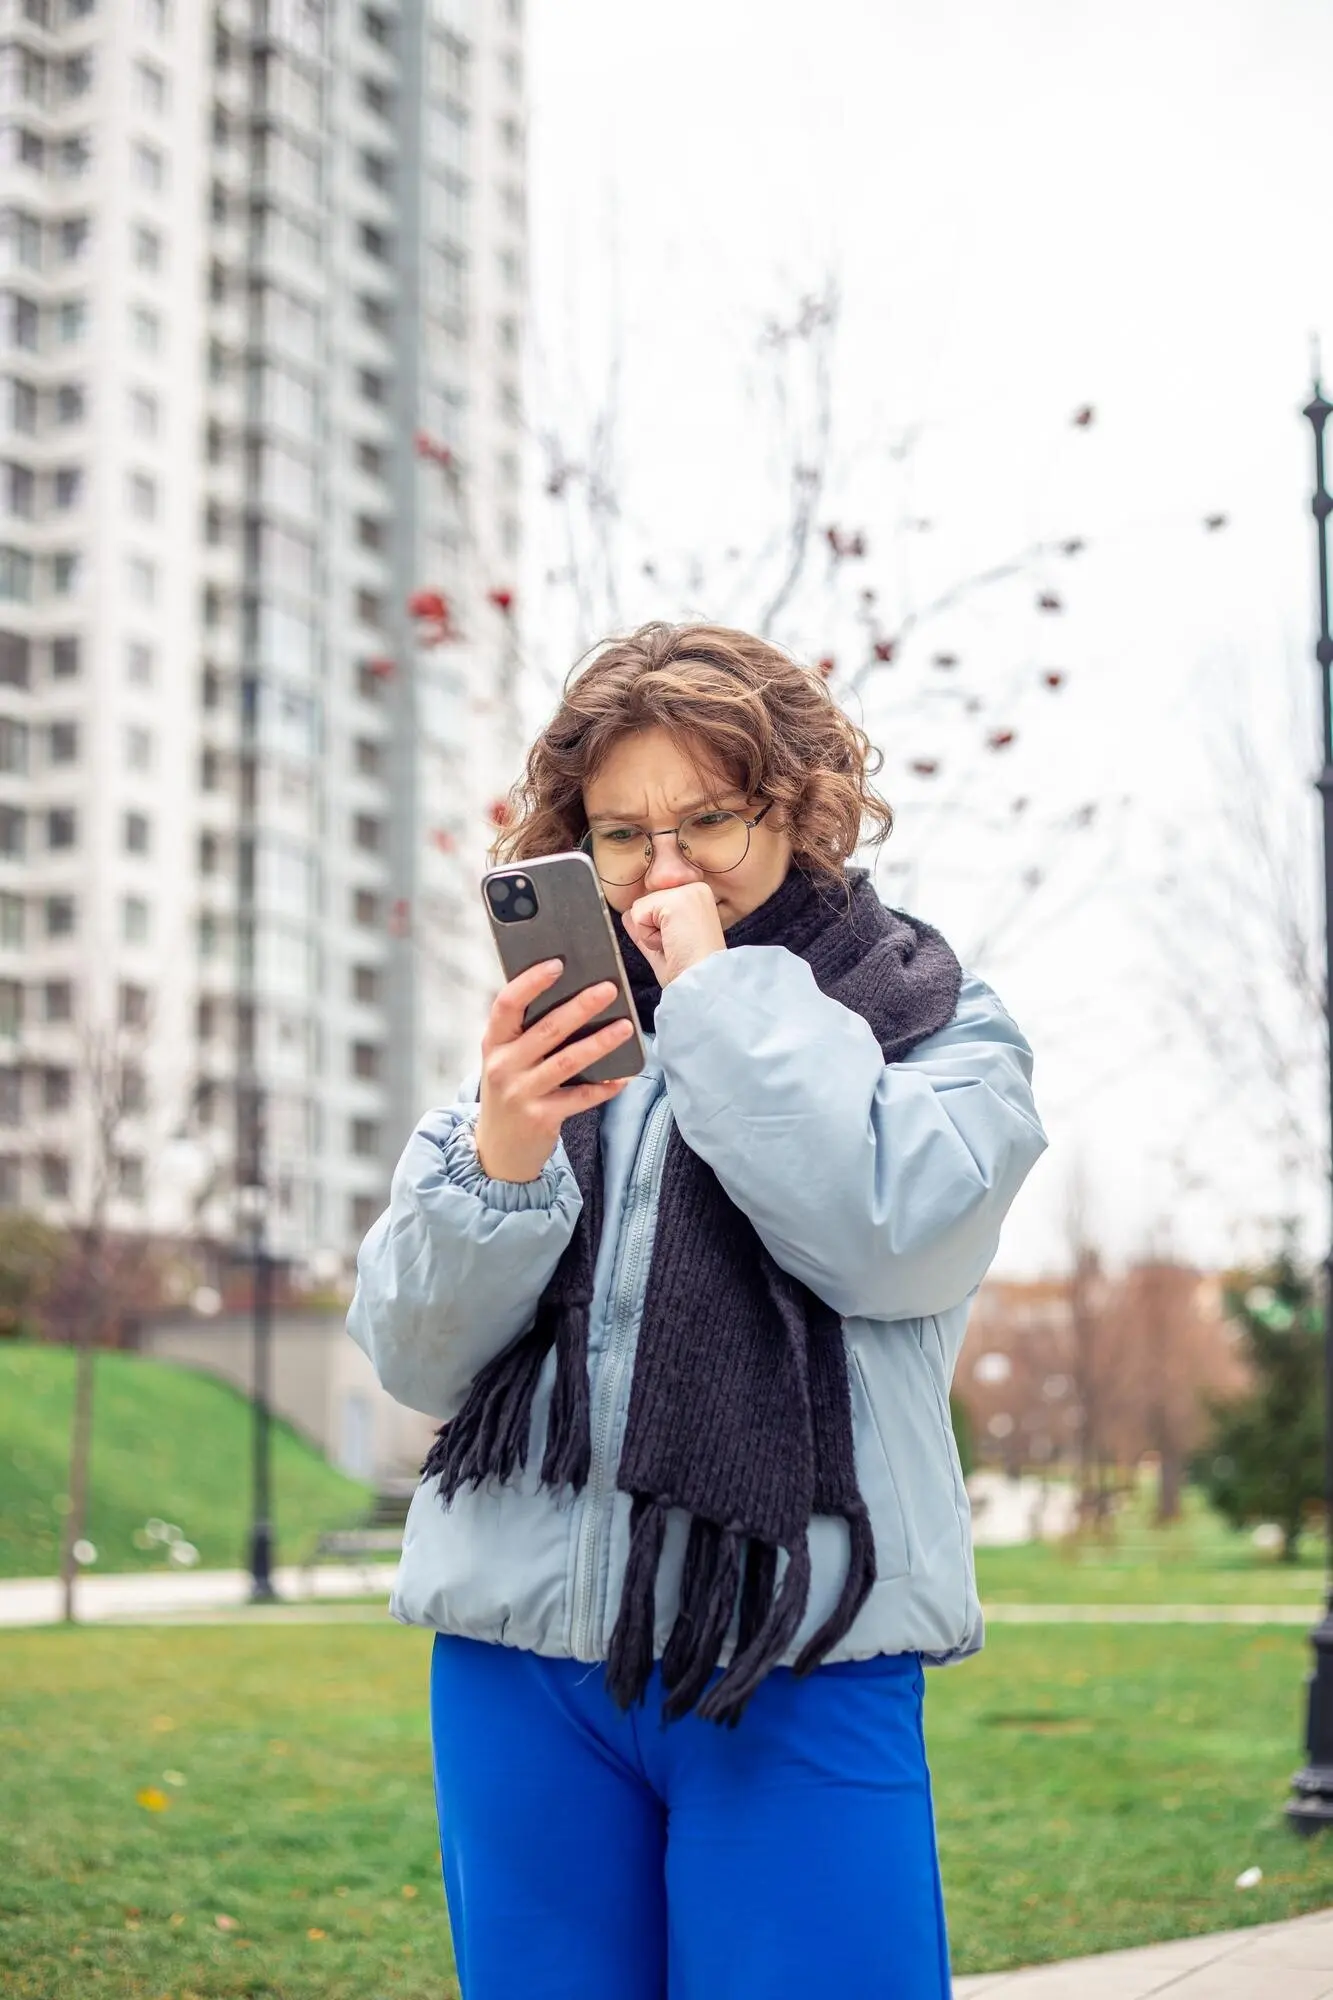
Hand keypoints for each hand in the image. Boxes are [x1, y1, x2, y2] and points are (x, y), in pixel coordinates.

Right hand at [474, 961, 634, 1181]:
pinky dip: (604, 1087)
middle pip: (546, 1029)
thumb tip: (573, 996)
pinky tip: (623, 1076)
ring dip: (600, 1042)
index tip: (557, 964)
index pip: (507, 1004)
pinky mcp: (541, 1118)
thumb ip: (525, 1034)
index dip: (530, 982)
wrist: (498, 1151)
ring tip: (626, 1026)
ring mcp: (521, 1094)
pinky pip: (580, 1098)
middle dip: (581, 1007)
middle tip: (609, 989)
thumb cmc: (509, 1092)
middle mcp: (504, 1066)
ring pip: (568, 1061)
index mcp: (494, 1043)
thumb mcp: (505, 1060)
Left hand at [622, 881, 726, 987]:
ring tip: (674, 944)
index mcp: (696, 898)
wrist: (702, 985)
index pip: (655, 902)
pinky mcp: (676, 900)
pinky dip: (646, 936)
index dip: (657, 929)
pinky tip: (670, 942)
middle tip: (677, 945)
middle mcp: (695, 888)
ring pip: (639, 907)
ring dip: (649, 934)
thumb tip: (627, 914)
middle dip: (652, 930)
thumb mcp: (664, 944)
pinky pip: (638, 914)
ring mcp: (687, 891)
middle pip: (645, 902)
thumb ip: (648, 926)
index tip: (680, 944)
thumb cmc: (688, 972)